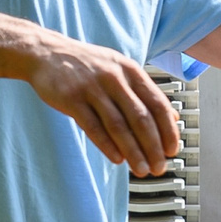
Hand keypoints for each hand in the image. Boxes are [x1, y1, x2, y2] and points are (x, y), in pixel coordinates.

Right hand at [26, 37, 182, 174]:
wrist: (46, 52)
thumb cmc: (85, 65)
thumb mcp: (119, 70)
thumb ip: (144, 93)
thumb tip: (174, 117)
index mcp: (130, 70)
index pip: (157, 103)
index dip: (168, 130)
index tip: (172, 150)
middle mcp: (114, 77)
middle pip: (140, 117)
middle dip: (153, 146)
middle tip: (159, 167)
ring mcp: (92, 87)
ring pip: (118, 125)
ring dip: (133, 152)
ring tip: (141, 169)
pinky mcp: (71, 98)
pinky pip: (93, 126)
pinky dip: (107, 145)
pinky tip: (117, 159)